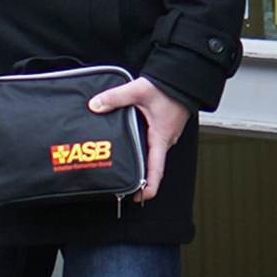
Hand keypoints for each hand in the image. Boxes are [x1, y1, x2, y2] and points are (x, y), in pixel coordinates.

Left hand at [88, 77, 192, 201]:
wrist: (182, 79)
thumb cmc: (167, 87)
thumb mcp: (138, 90)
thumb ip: (115, 98)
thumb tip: (95, 105)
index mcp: (161, 137)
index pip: (156, 167)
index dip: (150, 185)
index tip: (141, 197)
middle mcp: (165, 139)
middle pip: (153, 165)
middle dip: (141, 179)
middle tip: (124, 189)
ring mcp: (165, 135)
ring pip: (152, 154)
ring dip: (141, 164)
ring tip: (124, 171)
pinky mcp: (162, 128)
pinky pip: (152, 144)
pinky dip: (141, 150)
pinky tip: (128, 148)